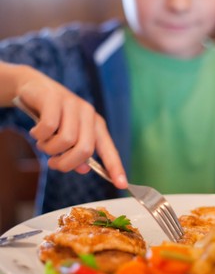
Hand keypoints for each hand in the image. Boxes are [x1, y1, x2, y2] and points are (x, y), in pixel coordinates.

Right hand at [14, 67, 127, 188]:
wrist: (34, 89)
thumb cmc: (52, 117)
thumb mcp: (66, 136)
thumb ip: (76, 154)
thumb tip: (84, 169)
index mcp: (96, 125)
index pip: (108, 149)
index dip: (115, 168)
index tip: (122, 185)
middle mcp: (88, 114)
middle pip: (85, 150)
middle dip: (66, 163)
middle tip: (53, 162)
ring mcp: (72, 104)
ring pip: (66, 141)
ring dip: (49, 149)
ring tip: (42, 142)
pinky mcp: (54, 99)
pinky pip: (48, 127)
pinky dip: (39, 135)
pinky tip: (35, 131)